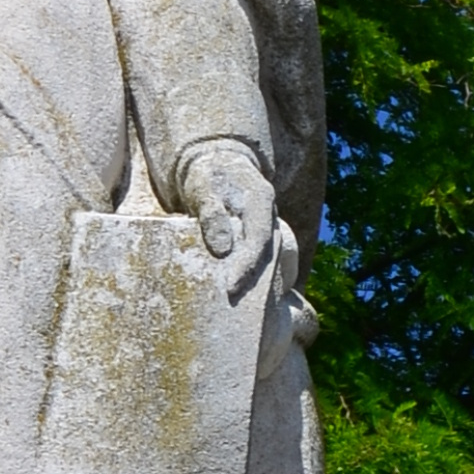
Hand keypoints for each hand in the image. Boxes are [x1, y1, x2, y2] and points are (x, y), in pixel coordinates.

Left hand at [175, 140, 282, 295]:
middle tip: (233, 307)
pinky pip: (259, 262)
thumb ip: (212, 215)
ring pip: (269, 262)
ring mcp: (267, 228)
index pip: (259, 240)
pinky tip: (232, 294)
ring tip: (234, 307)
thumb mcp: (203, 188)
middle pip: (270, 257)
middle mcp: (270, 217)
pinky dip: (249, 278)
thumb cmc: (207, 175)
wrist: (216, 165)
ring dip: (256, 284)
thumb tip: (222, 249)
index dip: (247, 267)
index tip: (230, 289)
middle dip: (256, 284)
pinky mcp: (258, 238)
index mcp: (261, 200)